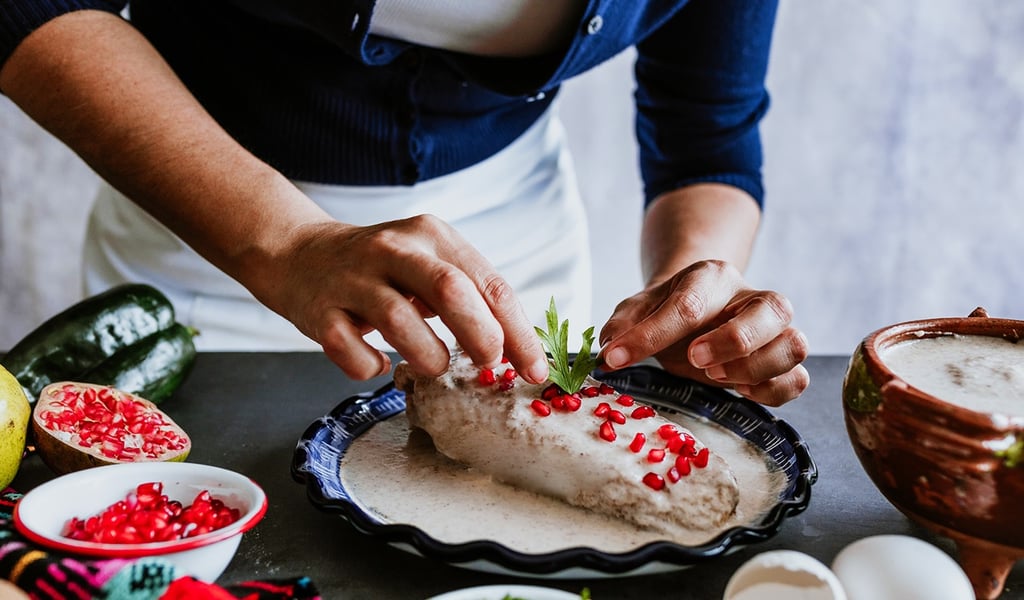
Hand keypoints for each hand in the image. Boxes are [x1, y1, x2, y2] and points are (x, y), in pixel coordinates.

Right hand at [261, 215, 548, 382]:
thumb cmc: (383, 270)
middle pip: (450, 291)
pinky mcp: (319, 311)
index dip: (518, 332)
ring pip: (399, 321)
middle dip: (480, 336)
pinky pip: (350, 350)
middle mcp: (393, 250)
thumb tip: (520, 351)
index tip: (535, 370)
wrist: (299, 253)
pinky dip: (370, 367)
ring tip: (432, 367)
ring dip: (427, 356)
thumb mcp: (430, 265)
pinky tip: (379, 364)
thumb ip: (472, 298)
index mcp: (432, 236)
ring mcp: (353, 280)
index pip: (489, 284)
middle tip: (488, 364)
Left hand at [597, 260, 808, 406]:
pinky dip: (772, 391)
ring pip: (794, 345)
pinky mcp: (782, 361)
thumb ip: (622, 327)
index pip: (688, 303)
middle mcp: (752, 298)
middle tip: (694, 359)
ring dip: (756, 368)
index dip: (650, 335)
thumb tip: (608, 353)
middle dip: (733, 341)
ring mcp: (774, 330)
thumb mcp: (638, 309)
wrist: (696, 309)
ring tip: (715, 377)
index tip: (616, 358)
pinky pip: (797, 378)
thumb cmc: (667, 310)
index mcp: (711, 277)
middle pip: (772, 310)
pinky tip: (740, 392)